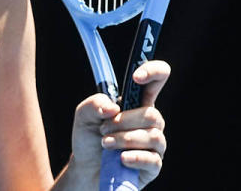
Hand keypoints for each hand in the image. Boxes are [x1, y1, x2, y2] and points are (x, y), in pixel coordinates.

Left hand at [70, 60, 169, 187]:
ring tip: (105, 144)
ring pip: (153, 136)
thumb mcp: (83, 116)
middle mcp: (149, 122)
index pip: (156, 80)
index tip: (136, 77)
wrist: (86, 168)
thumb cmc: (89, 137)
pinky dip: (135, 157)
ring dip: (124, 139)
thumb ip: (95, 104)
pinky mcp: (153, 165)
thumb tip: (113, 108)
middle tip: (102, 129)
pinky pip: (153, 159)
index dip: (153, 71)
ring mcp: (154, 144)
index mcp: (136, 103)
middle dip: (123, 122)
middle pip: (150, 114)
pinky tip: (121, 158)